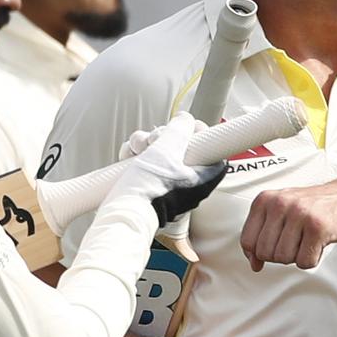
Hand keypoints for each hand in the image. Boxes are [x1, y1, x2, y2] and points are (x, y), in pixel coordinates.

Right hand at [104, 113, 225, 224]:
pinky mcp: (150, 188)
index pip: (213, 150)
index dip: (200, 134)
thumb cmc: (148, 190)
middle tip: (155, 140)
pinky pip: (147, 163)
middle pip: (182, 147)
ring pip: (160, 152)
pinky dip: (136, 156)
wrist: (123, 216)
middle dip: (164, 137)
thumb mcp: (166, 150)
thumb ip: (179, 130)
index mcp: (202, 178)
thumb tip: (185, 120)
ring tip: (137, 150)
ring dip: (146, 144)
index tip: (187, 128)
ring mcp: (168, 187)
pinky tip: (128, 157)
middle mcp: (188, 184)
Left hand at [239, 168, 336, 270]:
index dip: (256, 254)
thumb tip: (253, 262)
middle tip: (296, 242)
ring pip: (283, 259)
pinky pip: (305, 262)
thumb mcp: (284, 211)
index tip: (266, 255)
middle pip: (265, 253)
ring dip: (298, 256)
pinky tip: (318, 243)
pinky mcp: (318, 227)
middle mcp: (280, 204)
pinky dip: (313, 259)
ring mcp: (299, 214)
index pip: (247, 240)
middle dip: (281, 255)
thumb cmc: (318, 205)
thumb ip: (264, 234)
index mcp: (266, 199)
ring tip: (308, 240)